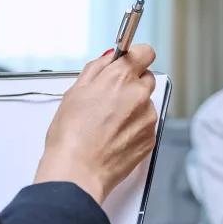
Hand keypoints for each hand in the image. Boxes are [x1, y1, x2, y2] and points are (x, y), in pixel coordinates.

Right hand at [34, 44, 157, 204]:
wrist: (78, 171)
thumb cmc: (71, 135)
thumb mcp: (75, 91)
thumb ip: (97, 68)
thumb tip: (110, 57)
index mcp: (120, 77)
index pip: (144, 52)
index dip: (135, 56)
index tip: (129, 62)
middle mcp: (139, 94)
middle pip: (146, 78)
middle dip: (132, 83)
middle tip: (110, 98)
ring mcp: (148, 117)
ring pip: (145, 103)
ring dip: (132, 108)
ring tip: (108, 124)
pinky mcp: (151, 138)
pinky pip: (146, 125)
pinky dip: (134, 127)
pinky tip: (114, 136)